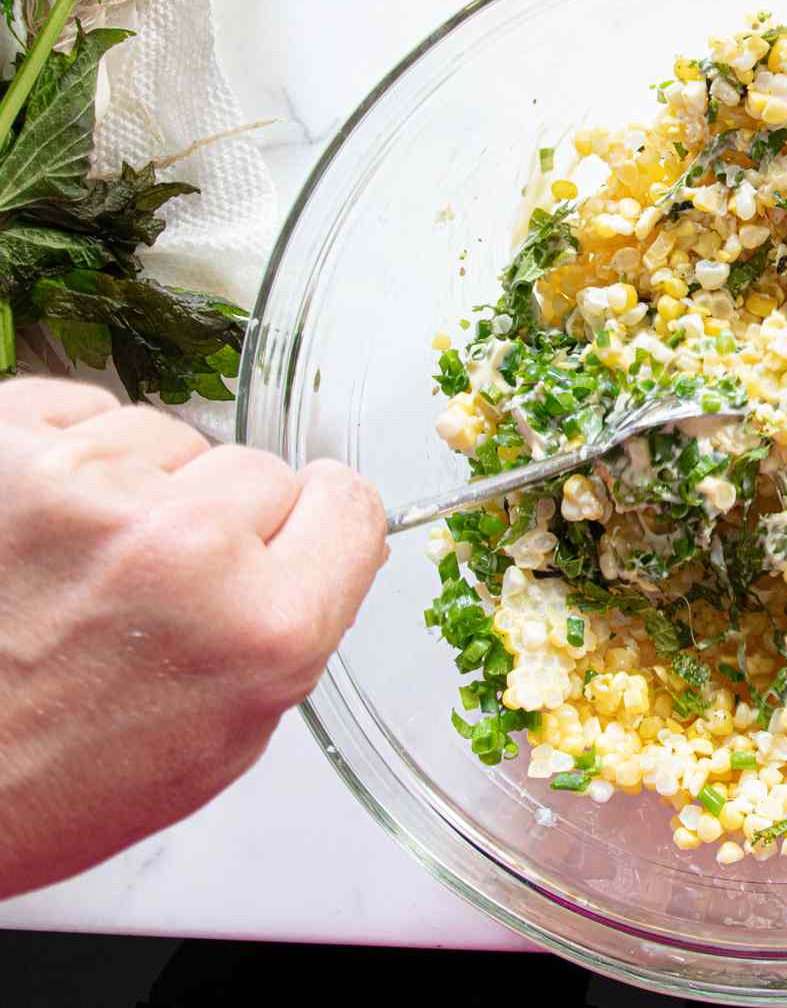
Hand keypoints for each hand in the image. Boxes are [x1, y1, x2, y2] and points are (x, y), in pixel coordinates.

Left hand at [0, 378, 386, 897]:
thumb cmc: (60, 777)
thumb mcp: (230, 736)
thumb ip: (298, 625)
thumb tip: (331, 536)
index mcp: (264, 626)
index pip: (349, 502)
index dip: (319, 525)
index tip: (289, 541)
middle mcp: (185, 546)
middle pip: (263, 471)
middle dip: (227, 520)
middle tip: (158, 588)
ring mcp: (86, 487)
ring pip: (174, 438)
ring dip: (145, 487)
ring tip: (86, 563)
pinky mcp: (6, 446)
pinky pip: (89, 410)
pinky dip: (74, 455)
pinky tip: (46, 528)